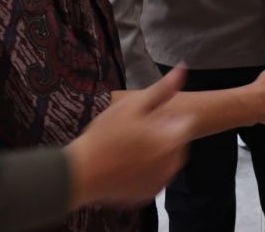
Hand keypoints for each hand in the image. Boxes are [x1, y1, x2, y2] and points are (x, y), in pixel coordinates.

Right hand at [65, 66, 193, 208]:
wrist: (78, 175)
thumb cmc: (105, 136)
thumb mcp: (132, 106)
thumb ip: (162, 89)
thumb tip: (182, 69)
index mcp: (173, 141)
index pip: (185, 121)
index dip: (166, 116)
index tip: (144, 119)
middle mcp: (172, 164)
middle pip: (176, 140)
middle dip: (162, 134)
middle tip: (132, 132)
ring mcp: (160, 182)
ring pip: (166, 158)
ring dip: (155, 151)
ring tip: (126, 147)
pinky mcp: (148, 195)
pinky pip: (154, 175)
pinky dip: (145, 169)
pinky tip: (124, 163)